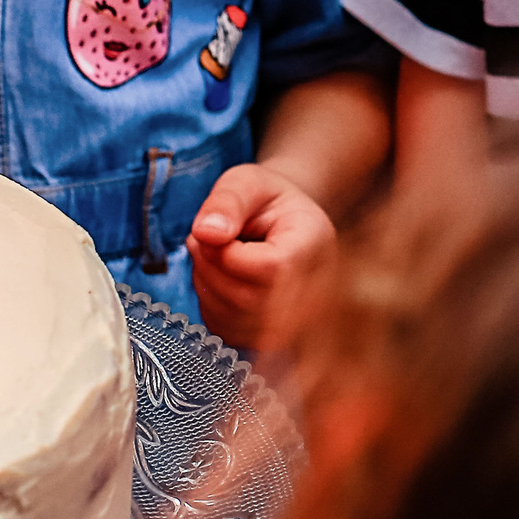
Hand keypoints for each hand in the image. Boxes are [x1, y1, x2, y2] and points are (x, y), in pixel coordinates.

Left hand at [187, 162, 339, 352]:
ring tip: (213, 255)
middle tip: (203, 240)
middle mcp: (315, 290)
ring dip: (208, 287)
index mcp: (314, 245)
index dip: (227, 253)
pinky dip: (212, 306)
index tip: (218, 230)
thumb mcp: (248, 181)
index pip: (270, 269)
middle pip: (249, 300)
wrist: (285, 223)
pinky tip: (221, 279)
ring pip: (235, 320)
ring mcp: (296, 319)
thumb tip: (205, 233)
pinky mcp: (271, 338)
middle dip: (211, 270)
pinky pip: (227, 331)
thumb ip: (227, 201)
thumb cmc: (266, 200)